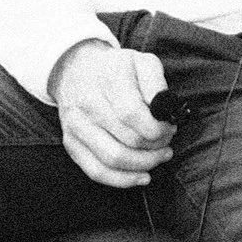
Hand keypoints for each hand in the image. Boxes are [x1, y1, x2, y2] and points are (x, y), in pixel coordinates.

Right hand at [49, 39, 173, 189]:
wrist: (75, 70)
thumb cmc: (116, 69)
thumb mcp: (142, 62)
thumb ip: (157, 83)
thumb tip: (164, 111)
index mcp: (108, 80)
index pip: (133, 115)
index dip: (157, 129)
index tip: (169, 128)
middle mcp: (87, 104)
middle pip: (128, 140)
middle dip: (156, 146)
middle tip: (167, 141)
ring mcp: (76, 126)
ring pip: (113, 160)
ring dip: (144, 164)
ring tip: (160, 157)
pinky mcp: (71, 144)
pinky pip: (97, 172)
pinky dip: (123, 179)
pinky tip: (142, 176)